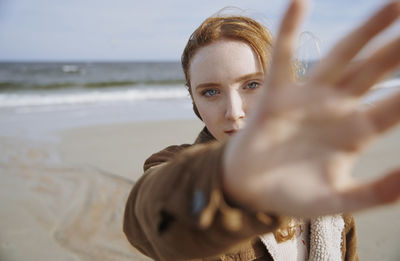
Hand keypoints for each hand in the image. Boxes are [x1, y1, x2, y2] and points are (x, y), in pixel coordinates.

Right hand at [223, 0, 399, 216]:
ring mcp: (306, 98)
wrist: (249, 189)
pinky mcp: (276, 94)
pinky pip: (282, 57)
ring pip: (341, 57)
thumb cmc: (291, 193)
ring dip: (365, 30)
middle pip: (374, 71)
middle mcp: (334, 108)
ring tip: (394, 4)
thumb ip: (375, 194)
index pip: (395, 107)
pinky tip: (299, 1)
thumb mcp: (337, 201)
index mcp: (354, 133)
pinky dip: (288, 30)